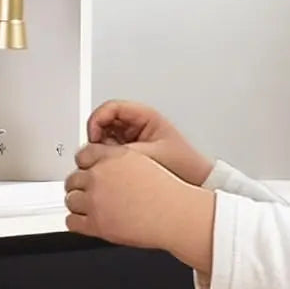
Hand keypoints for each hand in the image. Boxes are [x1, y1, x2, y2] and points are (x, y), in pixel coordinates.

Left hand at [65, 145, 214, 270]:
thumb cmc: (167, 193)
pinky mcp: (95, 223)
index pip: (82, 154)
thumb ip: (120, 163)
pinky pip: (72, 222)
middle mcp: (100, 176)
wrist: (174, 214)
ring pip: (71, 200)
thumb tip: (106, 168)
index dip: (84, 165)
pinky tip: (85, 222)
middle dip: (79, 186)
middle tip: (87, 193)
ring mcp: (95, 200)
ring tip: (89, 208)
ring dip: (78, 204)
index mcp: (113, 157)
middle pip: (73, 178)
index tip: (86, 170)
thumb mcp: (144, 163)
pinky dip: (77, 222)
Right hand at [86, 99, 212, 186]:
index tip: (93, 137)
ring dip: (101, 149)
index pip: (111, 108)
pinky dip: (107, 158)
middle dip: (97, 137)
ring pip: (105, 136)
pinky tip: (114, 168)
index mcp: (145, 116)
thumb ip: (118, 152)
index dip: (97, 120)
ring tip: (110, 162)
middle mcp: (138, 124)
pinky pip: (111, 150)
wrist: (196, 181)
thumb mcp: (148, 155)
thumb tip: (93, 151)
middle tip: (98, 152)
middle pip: (104, 121)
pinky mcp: (132, 150)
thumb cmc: (183, 165)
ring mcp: (134, 137)